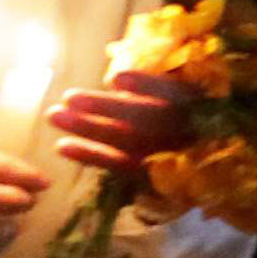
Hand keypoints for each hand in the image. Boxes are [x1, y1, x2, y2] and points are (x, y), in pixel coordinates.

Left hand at [43, 73, 197, 173]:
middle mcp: (190, 132)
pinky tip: (62, 147)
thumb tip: (114, 81)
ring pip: (131, 143)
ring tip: (54, 116)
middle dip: (107, 109)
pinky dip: (91, 156)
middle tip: (68, 97)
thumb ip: (150, 85)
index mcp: (198, 102)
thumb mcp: (170, 89)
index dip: (148, 87)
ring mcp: (174, 157)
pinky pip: (122, 168)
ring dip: (90, 129)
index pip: (177, 95)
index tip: (117, 79)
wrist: (203, 158)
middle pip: (149, 120)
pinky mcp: (156, 178)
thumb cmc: (175, 105)